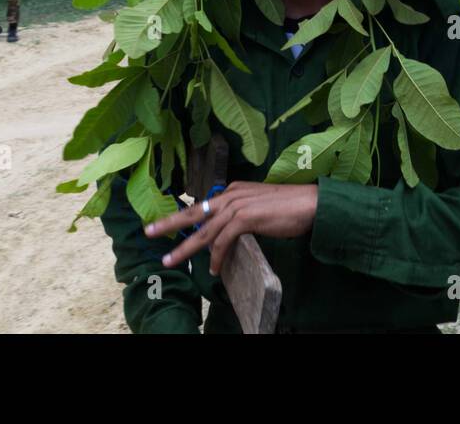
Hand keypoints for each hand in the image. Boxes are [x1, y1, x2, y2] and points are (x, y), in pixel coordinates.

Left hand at [145, 181, 318, 274]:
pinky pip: (223, 240)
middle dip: (169, 223)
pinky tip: (212, 268)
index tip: (169, 224)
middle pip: (194, 212)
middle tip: (149, 231)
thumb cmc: (291, 207)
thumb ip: (243, 214)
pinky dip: (216, 256)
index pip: (204, 205)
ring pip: (204, 230)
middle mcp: (232, 195)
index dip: (186, 216)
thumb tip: (231, 230)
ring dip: (185, 248)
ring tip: (170, 260)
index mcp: (234, 190)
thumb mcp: (260, 207)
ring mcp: (238, 205)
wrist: (311, 203)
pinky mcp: (246, 218)